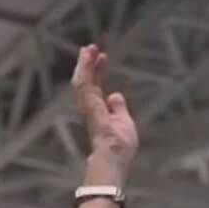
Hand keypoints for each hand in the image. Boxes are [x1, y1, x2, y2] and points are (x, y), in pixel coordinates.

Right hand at [71, 44, 137, 165]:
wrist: (113, 160)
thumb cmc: (119, 148)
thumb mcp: (124, 122)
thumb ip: (119, 109)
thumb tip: (115, 95)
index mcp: (99, 111)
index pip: (96, 87)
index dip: (98, 72)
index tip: (102, 57)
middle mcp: (91, 108)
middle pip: (87, 82)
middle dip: (87, 65)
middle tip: (89, 47)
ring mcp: (89, 108)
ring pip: (83, 81)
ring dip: (84, 65)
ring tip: (88, 49)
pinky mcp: (90, 107)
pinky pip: (85, 86)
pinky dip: (86, 71)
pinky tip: (87, 60)